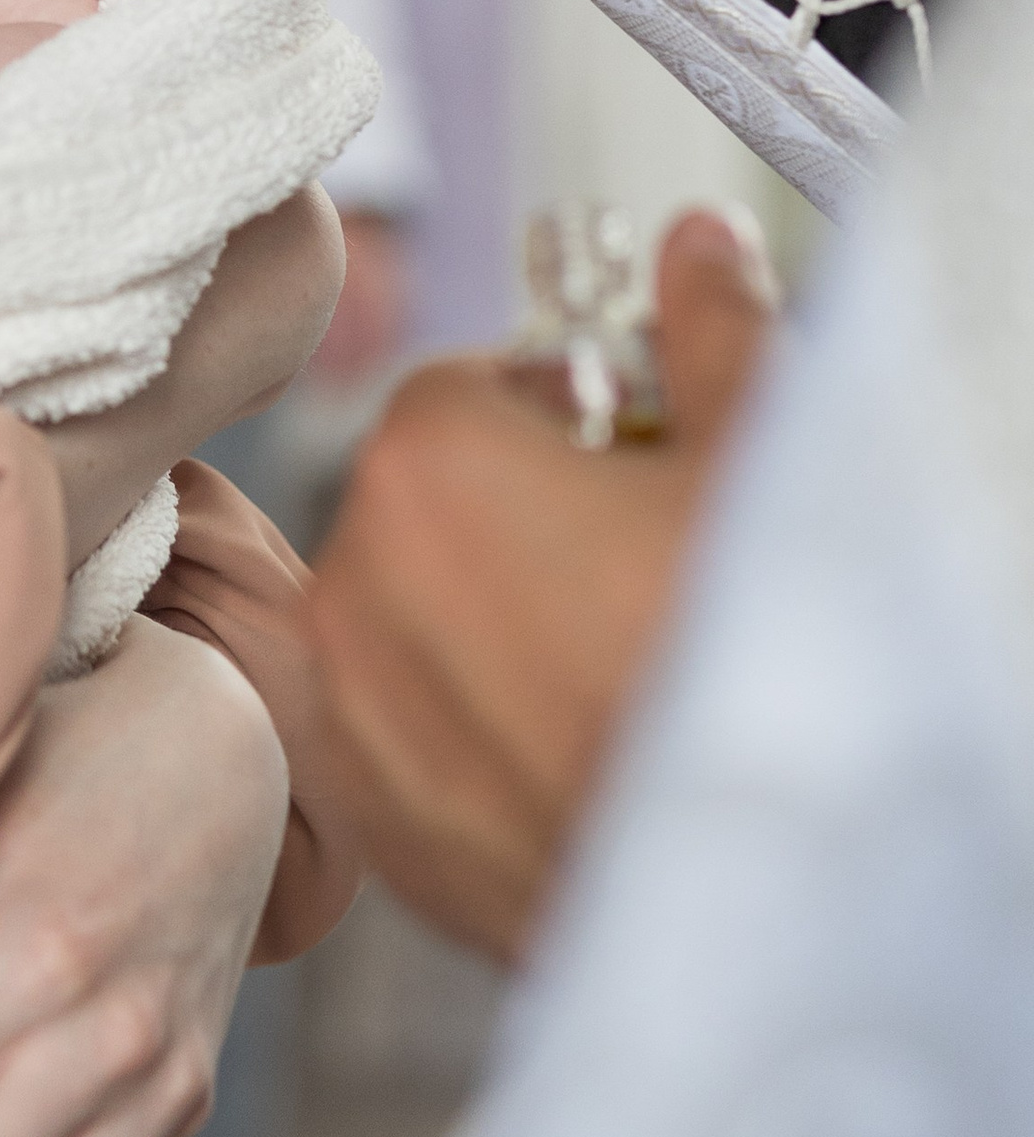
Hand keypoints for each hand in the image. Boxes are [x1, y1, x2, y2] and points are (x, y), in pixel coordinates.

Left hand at [307, 207, 777, 960]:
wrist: (784, 888)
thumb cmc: (771, 656)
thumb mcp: (764, 450)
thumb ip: (712, 326)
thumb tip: (694, 247)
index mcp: (425, 465)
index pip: (466, 389)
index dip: (560, 408)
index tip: (634, 445)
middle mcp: (354, 586)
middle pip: (432, 504)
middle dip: (525, 515)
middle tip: (645, 557)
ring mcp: (355, 720)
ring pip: (417, 623)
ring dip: (495, 624)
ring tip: (625, 660)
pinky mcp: (384, 834)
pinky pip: (414, 740)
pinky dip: (477, 734)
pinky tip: (584, 747)